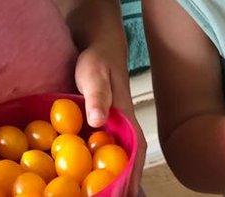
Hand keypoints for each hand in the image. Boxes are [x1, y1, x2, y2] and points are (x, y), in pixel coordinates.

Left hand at [75, 44, 146, 196]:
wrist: (96, 43)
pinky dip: (97, 164)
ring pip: (115, 155)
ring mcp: (110, 124)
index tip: (130, 193)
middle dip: (126, 181)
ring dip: (114, 174)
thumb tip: (98, 121)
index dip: (133, 172)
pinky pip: (101, 148)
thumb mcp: (93, 72)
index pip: (135, 149)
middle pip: (128, 158)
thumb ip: (97, 94)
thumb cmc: (96, 57)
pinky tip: (89, 176)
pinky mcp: (99, 122)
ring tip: (106, 194)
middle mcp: (121, 124)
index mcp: (124, 116)